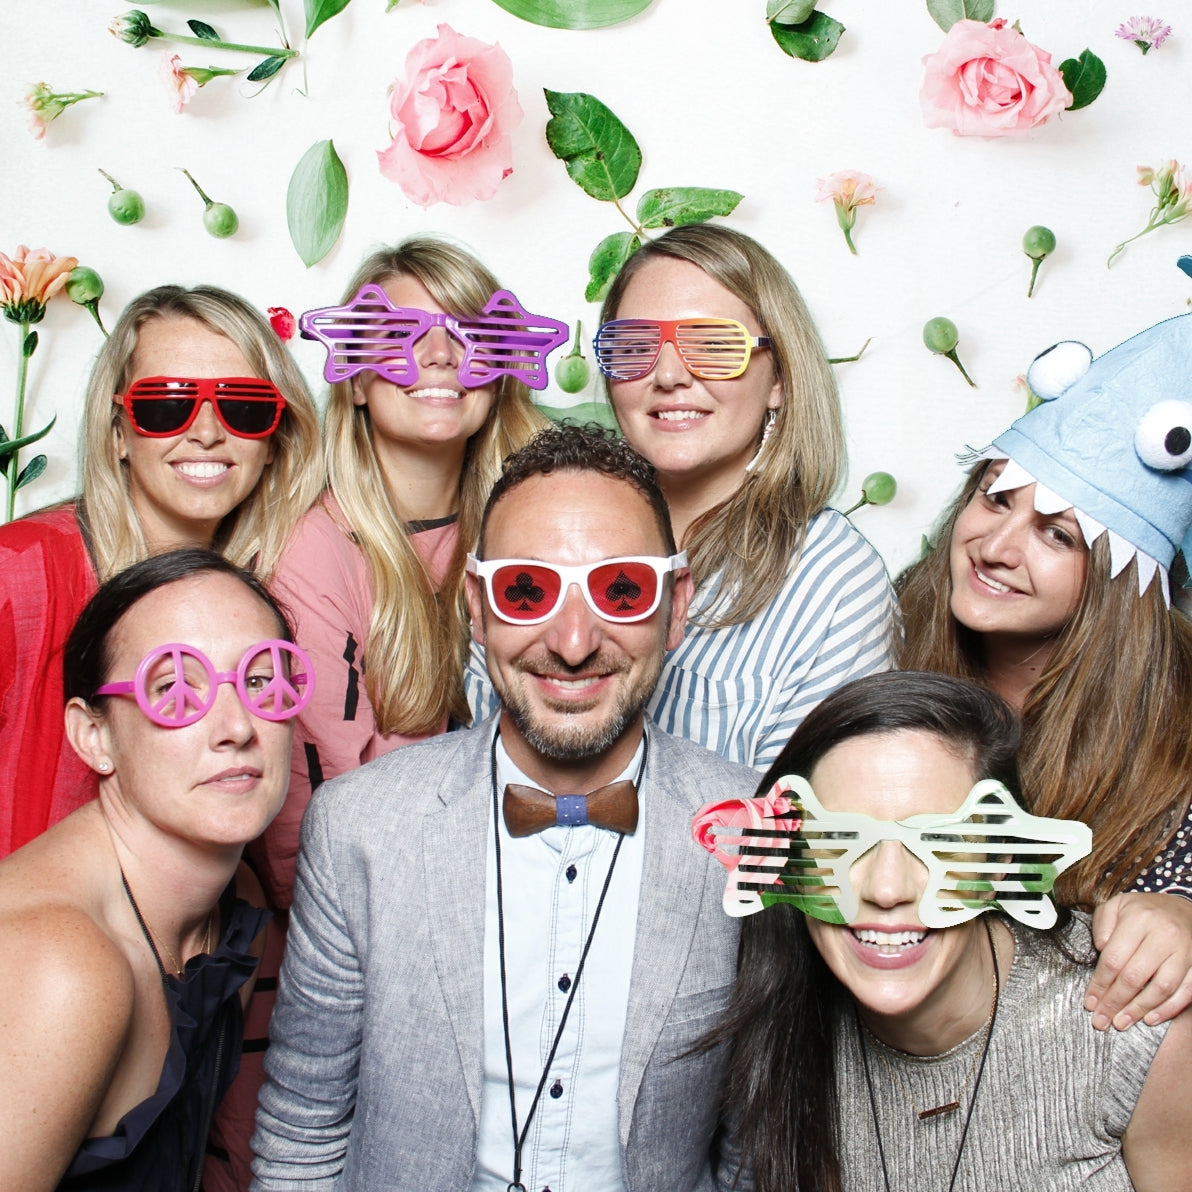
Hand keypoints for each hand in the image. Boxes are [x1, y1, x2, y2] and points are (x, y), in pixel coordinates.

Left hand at [1087, 893, 1191, 1030]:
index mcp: (1139, 918)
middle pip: (1135, 977)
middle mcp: (1164, 935)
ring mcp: (1184, 951)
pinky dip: (1168, 1009)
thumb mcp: (1116, 905)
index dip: (1100, 984)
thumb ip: (1102, 925)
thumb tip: (1101, 950)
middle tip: (1101, 1021)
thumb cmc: (1143, 910)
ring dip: (1139, 1009)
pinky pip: (1186, 992)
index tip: (1090, 1003)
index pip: (1114, 958)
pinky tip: (1150, 1019)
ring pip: (1161, 988)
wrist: (1182, 907)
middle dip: (1115, 1002)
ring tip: (1121, 1022)